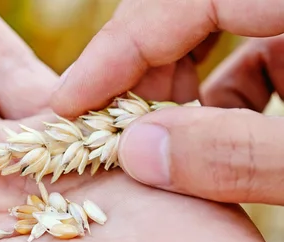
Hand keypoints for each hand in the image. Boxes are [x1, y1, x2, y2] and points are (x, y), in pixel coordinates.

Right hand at [52, 0, 283, 205]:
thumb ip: (237, 154)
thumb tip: (138, 153)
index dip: (116, 47)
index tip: (68, 101)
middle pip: (184, 9)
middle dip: (136, 69)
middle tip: (104, 129)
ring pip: (209, 27)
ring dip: (171, 85)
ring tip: (146, 140)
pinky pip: (247, 49)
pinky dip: (215, 94)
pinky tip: (203, 139)